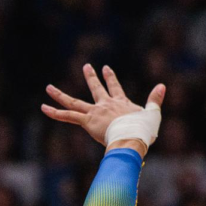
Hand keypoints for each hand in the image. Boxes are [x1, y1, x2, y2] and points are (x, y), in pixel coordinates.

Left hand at [42, 64, 164, 154]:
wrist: (131, 138)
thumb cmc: (142, 131)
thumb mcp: (152, 115)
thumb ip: (155, 100)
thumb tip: (162, 85)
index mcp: (121, 103)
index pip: (115, 87)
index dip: (111, 78)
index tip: (107, 68)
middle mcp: (106, 104)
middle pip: (96, 88)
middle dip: (91, 77)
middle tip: (87, 67)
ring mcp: (95, 112)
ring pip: (74, 102)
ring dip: (60, 95)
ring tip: (48, 88)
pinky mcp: (87, 121)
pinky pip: (68, 116)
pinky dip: (55, 112)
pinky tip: (43, 107)